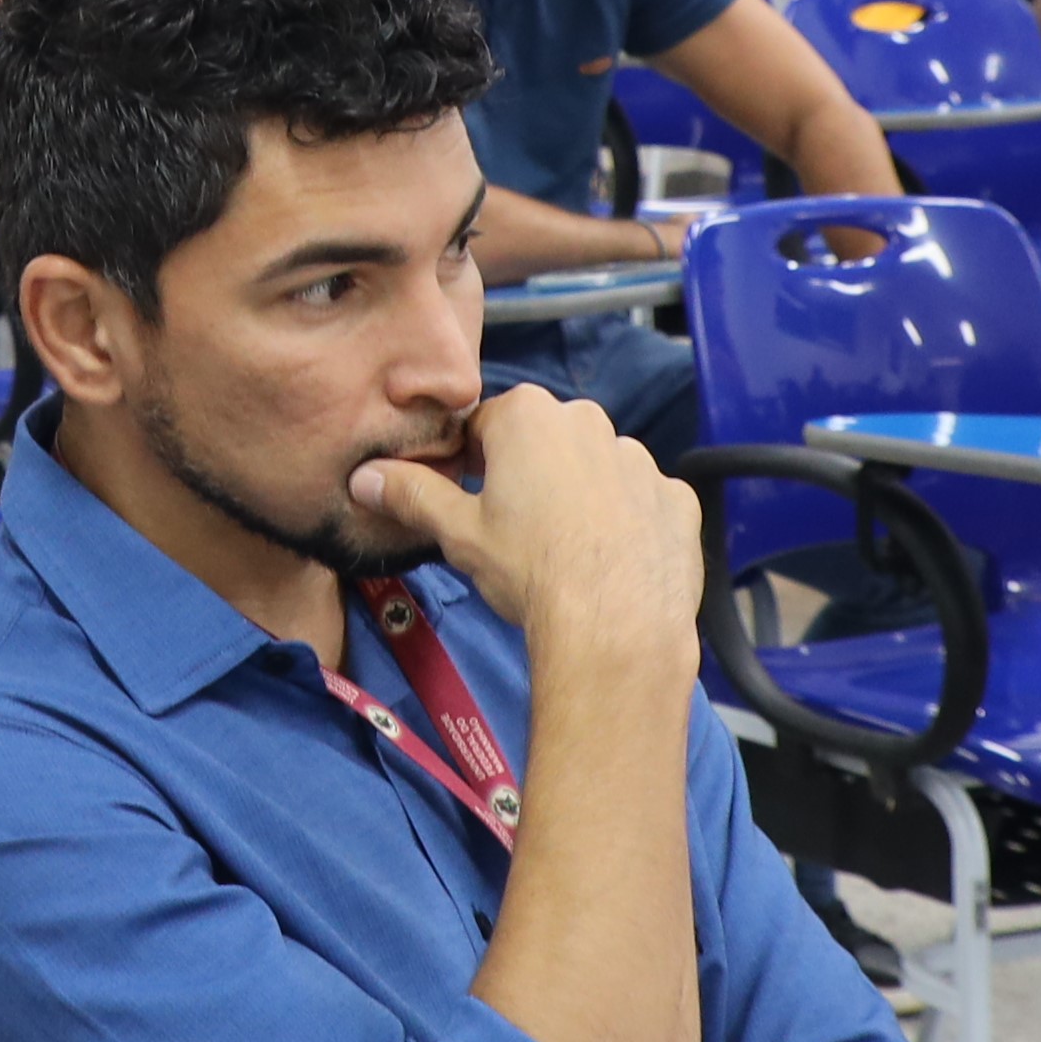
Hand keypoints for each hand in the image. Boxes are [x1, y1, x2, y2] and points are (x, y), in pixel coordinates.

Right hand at [342, 383, 703, 672]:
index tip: (471, 501)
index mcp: (527, 416)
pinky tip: (609, 563)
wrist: (614, 624)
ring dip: (579, 497)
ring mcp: (638, 460)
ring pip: (596, 470)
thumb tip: (365, 477)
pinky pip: (642, 502)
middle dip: (528, 476)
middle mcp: (588, 422)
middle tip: (514, 532)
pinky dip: (626, 524)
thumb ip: (411, 494)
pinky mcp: (675, 499)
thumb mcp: (457, 532)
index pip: (484, 426)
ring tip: (564, 553)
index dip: (472, 465)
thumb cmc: (532, 570)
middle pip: (544, 442)